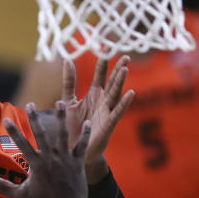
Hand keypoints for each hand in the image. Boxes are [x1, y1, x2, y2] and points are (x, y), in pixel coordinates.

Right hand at [0, 102, 92, 197]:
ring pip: (63, 135)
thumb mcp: (21, 195)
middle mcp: (51, 159)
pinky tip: (87, 122)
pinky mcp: (78, 164)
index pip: (22, 144)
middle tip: (31, 104)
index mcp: (37, 165)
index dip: (14, 131)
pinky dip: (85, 134)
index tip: (7, 119)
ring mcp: (65, 160)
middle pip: (41, 134)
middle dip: (35, 118)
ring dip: (61, 118)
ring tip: (60, 102)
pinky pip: (82, 146)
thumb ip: (3, 186)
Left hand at [60, 56, 134, 182]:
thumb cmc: (72, 126)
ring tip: (125, 68)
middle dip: (118, 69)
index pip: (100, 75)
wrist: (73, 149)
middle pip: (112, 82)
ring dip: (121, 81)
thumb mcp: (69, 100)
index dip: (103, 64)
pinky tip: (131, 93)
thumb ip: (69, 82)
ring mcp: (107, 111)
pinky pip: (118, 111)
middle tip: (125, 55)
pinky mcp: (109, 123)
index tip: (105, 49)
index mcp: (94, 95)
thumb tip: (67, 60)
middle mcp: (103, 101)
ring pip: (116, 93)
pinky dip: (124, 102)